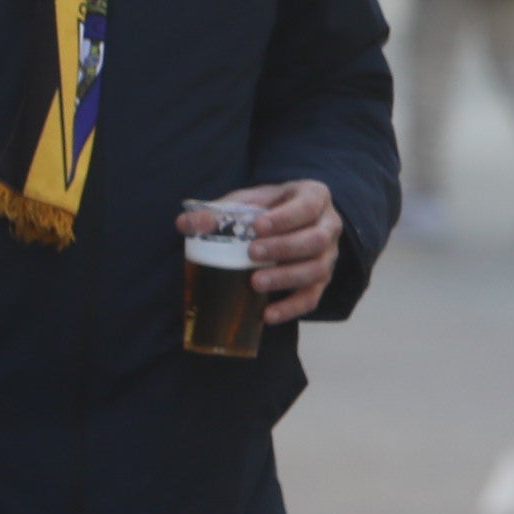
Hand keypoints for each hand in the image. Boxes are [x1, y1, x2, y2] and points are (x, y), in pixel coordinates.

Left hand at [185, 181, 339, 323]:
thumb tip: (184, 223)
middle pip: (316, 240)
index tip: (258, 227)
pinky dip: (290, 308)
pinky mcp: (321, 281)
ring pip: (317, 270)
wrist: (291, 219)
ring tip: (255, 283)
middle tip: (252, 253)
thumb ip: (218, 209)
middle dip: (284, 248)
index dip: (285, 218)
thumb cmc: (268, 208)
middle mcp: (329, 227)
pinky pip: (312, 298)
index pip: (307, 206)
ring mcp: (328, 256)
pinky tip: (266, 315)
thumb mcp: (246, 200)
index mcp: (314, 198)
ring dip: (286, 278)